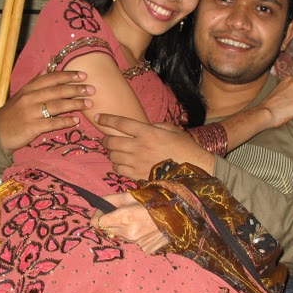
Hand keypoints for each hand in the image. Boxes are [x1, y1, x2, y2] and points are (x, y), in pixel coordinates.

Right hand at [0, 69, 94, 153]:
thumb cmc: (13, 113)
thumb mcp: (21, 94)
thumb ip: (35, 81)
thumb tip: (47, 68)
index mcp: (29, 89)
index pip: (51, 78)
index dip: (68, 76)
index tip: (83, 75)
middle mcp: (30, 98)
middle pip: (57, 91)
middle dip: (76, 89)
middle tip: (92, 89)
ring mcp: (31, 112)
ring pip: (57, 105)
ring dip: (75, 104)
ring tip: (88, 104)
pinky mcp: (32, 127)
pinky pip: (52, 123)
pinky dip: (65, 121)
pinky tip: (75, 120)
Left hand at [90, 192, 168, 253]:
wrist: (180, 212)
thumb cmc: (155, 200)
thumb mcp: (131, 194)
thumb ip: (111, 200)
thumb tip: (97, 205)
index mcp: (124, 217)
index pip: (96, 223)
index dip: (98, 216)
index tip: (104, 212)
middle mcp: (129, 233)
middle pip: (109, 230)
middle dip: (113, 222)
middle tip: (127, 214)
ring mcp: (138, 243)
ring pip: (122, 237)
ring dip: (126, 230)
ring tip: (140, 220)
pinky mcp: (146, 249)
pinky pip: (135, 243)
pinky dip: (138, 237)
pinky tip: (148, 229)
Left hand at [94, 114, 213, 178]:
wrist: (193, 170)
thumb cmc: (186, 148)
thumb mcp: (172, 130)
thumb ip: (156, 125)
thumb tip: (145, 126)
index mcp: (148, 132)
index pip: (121, 123)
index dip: (107, 119)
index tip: (98, 117)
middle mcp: (139, 146)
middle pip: (112, 141)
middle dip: (105, 139)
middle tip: (107, 139)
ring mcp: (137, 161)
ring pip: (113, 155)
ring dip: (111, 152)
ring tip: (116, 152)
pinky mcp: (138, 175)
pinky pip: (118, 169)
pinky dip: (116, 165)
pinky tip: (122, 163)